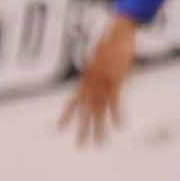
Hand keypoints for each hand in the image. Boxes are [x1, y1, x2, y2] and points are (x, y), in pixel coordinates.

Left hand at [61, 14, 139, 147]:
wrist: (118, 33)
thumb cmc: (111, 43)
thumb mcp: (100, 58)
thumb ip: (98, 68)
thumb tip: (99, 70)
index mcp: (85, 81)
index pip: (72, 102)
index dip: (66, 116)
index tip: (59, 129)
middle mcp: (91, 85)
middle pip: (86, 113)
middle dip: (83, 131)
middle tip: (81, 147)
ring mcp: (103, 85)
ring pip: (99, 112)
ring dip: (100, 130)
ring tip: (100, 144)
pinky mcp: (116, 82)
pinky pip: (116, 102)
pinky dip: (118, 115)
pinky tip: (120, 127)